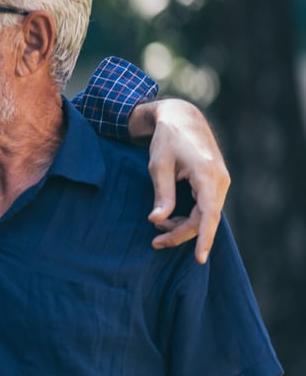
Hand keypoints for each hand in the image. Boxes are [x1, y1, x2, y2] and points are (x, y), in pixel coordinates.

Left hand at [131, 98, 229, 262]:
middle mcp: (220, 180)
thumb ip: (162, 193)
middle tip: (155, 243)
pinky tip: (169, 219)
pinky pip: (205, 208)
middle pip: (205, 219)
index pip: (209, 214)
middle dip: (181, 234)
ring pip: (205, 216)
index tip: (199, 258)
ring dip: (183, 226)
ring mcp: (220, 182)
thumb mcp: (158, 165)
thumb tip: (158, 220)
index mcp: (207, 174)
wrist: (182, 118)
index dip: (204, 238)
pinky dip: (188, 216)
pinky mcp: (215, 183)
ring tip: (158, 227)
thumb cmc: (167, 139)